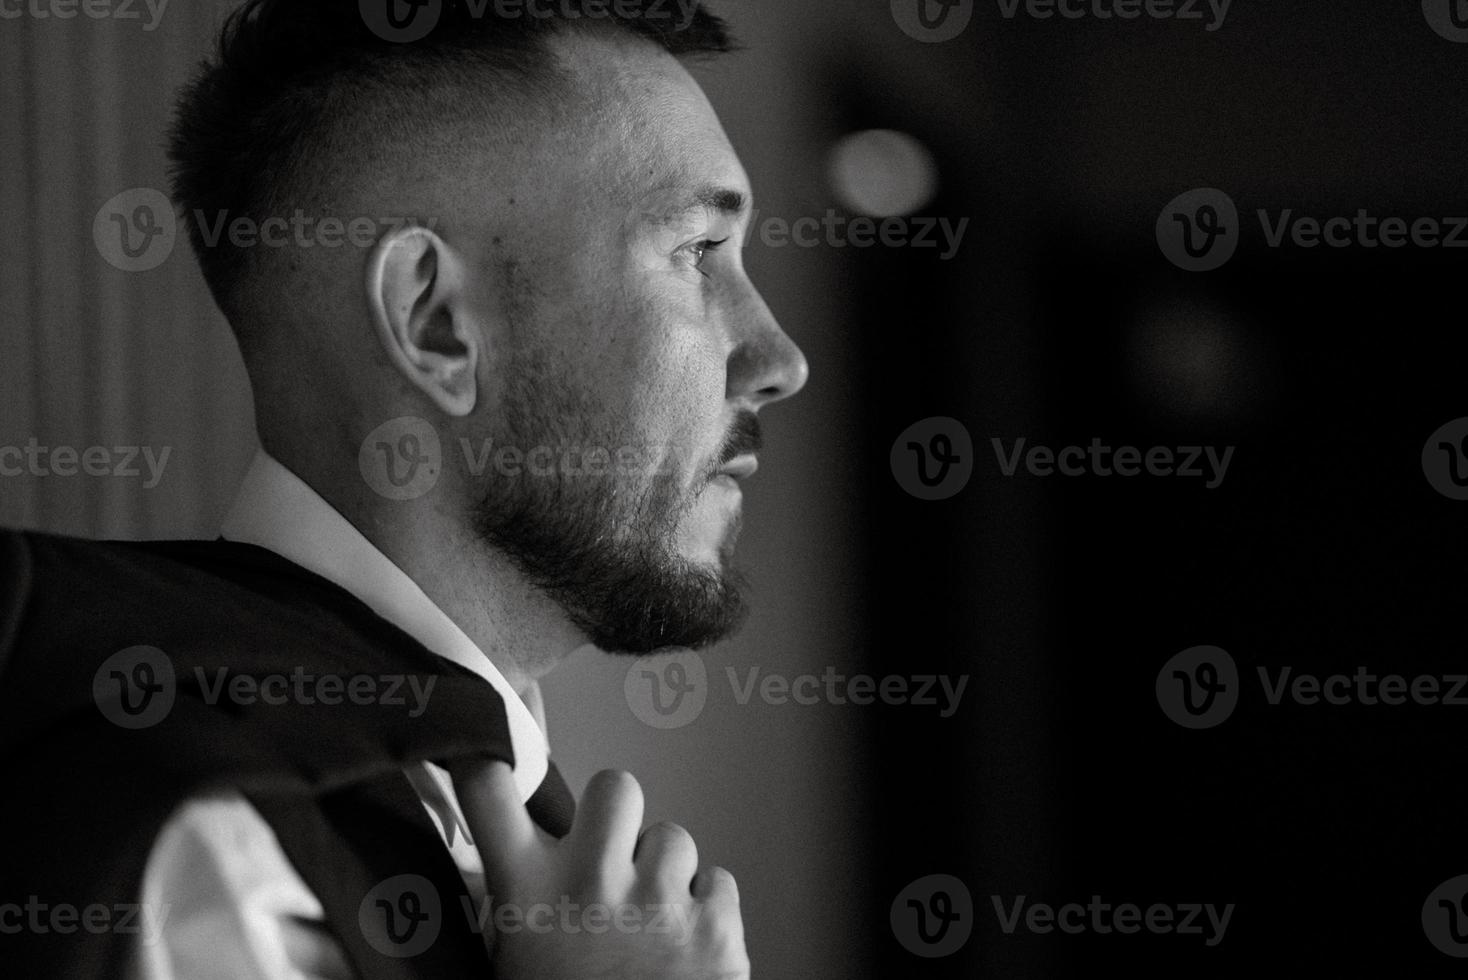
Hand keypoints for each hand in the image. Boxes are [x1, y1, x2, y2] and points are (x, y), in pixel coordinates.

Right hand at [450, 762, 749, 979]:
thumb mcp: (510, 964)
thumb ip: (512, 905)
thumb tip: (501, 860)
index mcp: (528, 896)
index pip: (489, 792)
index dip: (489, 758)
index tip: (491, 748)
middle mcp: (591, 884)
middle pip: (615, 785)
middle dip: (618, 813)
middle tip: (610, 852)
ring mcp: (659, 901)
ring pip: (674, 836)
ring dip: (664, 871)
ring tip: (648, 923)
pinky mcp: (716, 924)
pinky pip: (717, 879)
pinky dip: (705, 907)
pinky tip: (683, 947)